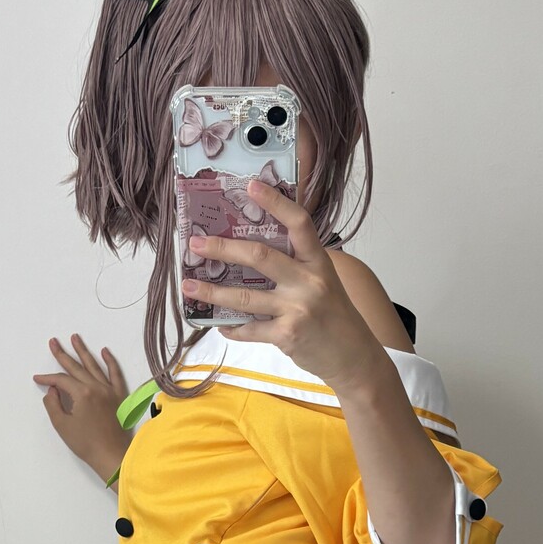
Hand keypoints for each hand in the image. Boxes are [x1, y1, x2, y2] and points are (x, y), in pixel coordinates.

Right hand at [33, 334, 127, 482]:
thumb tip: (52, 390)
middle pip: (76, 367)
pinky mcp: (120, 396)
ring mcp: (110, 390)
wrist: (113, 456)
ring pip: (95, 365)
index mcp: (82, 393)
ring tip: (75, 337)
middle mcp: (96, 387)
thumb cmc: (86, 443)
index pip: (61, 380)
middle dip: (63, 353)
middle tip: (53, 341)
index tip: (38, 379)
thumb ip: (53, 404)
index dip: (48, 379)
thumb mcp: (62, 425)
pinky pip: (115, 374)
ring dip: (83, 351)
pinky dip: (110, 362)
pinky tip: (104, 351)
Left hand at [181, 182, 385, 393]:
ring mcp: (297, 309)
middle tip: (196, 244)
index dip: (275, 202)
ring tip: (188, 287)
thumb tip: (253, 252)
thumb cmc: (335, 316)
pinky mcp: (287, 335)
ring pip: (245, 297)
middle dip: (223, 249)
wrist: (354, 358)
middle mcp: (309, 282)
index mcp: (319, 262)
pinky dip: (232, 328)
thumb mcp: (324, 281)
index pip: (298, 224)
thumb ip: (297, 265)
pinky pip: (250, 329)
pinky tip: (219, 324)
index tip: (250, 186)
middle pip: (260, 257)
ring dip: (212, 293)